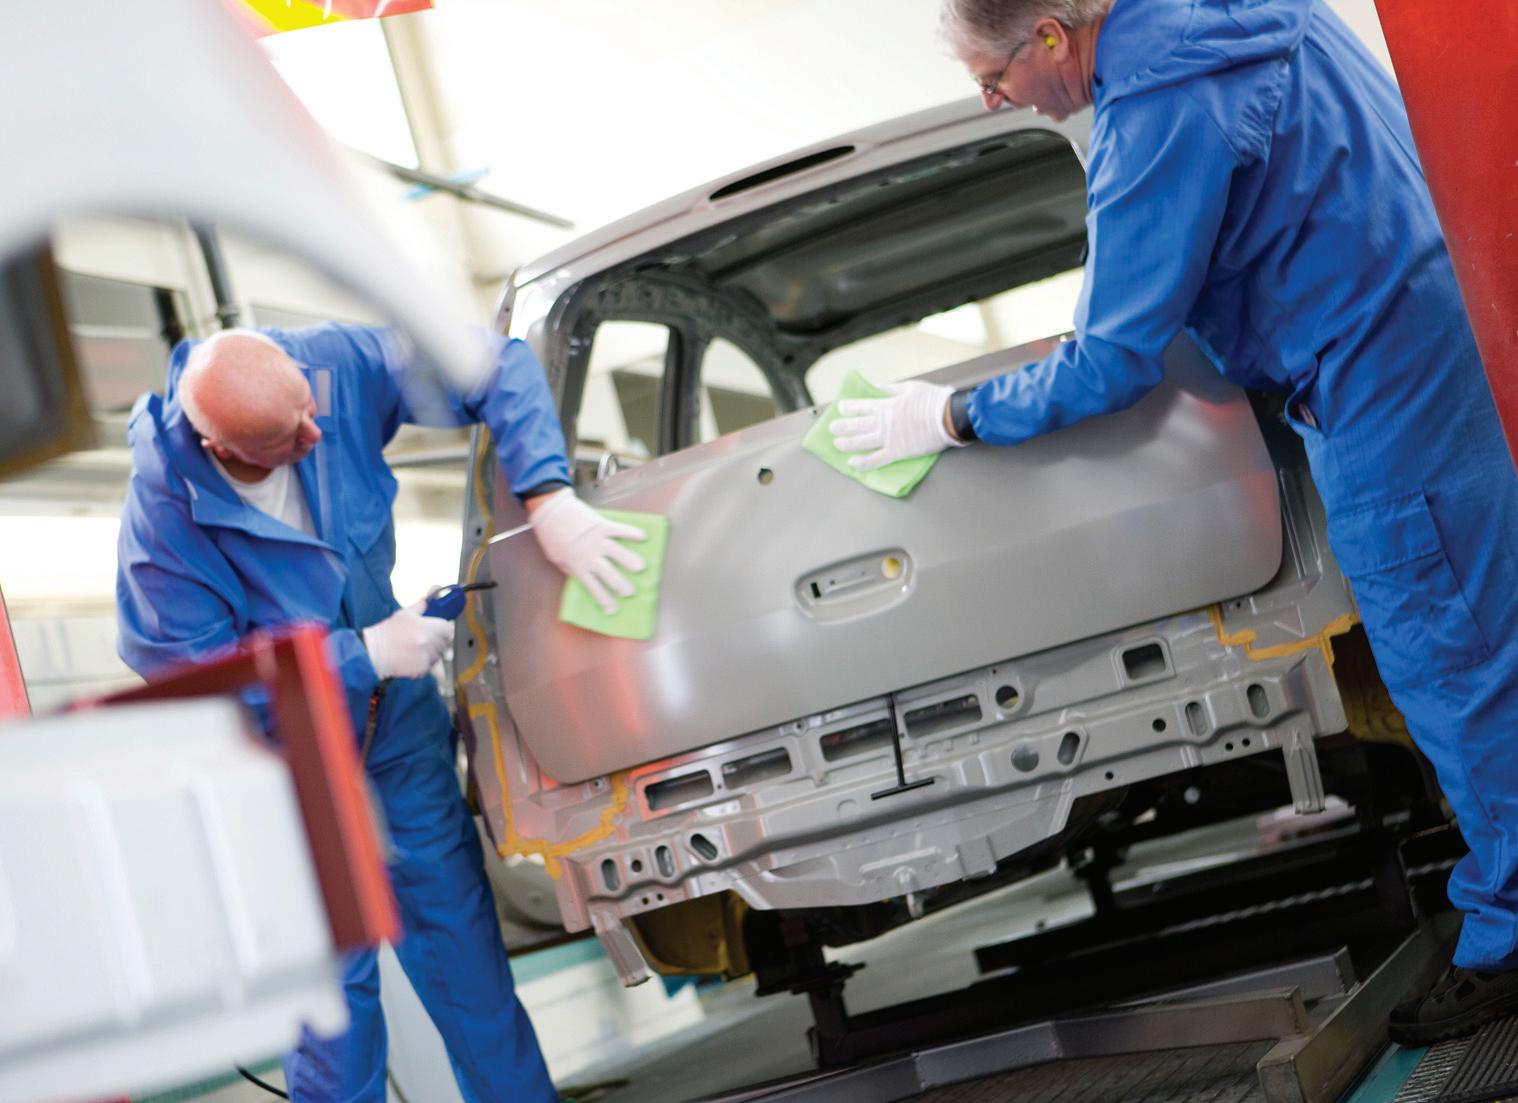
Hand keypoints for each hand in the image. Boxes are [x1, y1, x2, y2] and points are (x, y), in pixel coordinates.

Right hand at [362, 601, 452, 679]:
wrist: (373, 652)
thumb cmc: (386, 633)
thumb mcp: (404, 614)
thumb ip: (420, 606)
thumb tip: (429, 600)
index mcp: (426, 627)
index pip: (448, 628)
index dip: (444, 628)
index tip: (439, 629)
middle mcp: (428, 643)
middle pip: (445, 642)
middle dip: (438, 640)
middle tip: (426, 639)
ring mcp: (425, 658)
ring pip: (438, 655)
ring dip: (432, 652)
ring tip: (416, 649)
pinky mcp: (420, 670)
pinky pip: (429, 666)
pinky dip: (424, 663)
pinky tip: (411, 657)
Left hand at [528, 488, 646, 614]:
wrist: (550, 510)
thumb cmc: (550, 534)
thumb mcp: (555, 558)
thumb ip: (569, 568)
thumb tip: (579, 576)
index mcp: (577, 565)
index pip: (594, 587)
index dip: (604, 600)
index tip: (613, 610)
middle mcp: (590, 554)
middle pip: (609, 573)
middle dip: (621, 585)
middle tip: (631, 593)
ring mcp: (597, 539)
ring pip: (617, 553)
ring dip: (630, 561)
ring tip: (641, 568)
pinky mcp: (602, 524)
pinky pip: (620, 530)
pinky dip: (632, 533)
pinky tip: (643, 537)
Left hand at [831, 380, 959, 470]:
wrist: (948, 417)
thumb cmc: (932, 400)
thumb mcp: (910, 387)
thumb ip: (892, 389)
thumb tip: (879, 389)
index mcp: (887, 405)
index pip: (861, 406)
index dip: (849, 408)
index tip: (841, 408)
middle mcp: (884, 422)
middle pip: (858, 425)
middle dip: (843, 427)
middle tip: (833, 428)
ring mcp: (889, 438)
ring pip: (862, 442)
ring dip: (847, 443)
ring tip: (837, 444)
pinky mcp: (897, 452)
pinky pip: (876, 459)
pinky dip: (863, 463)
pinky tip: (853, 463)